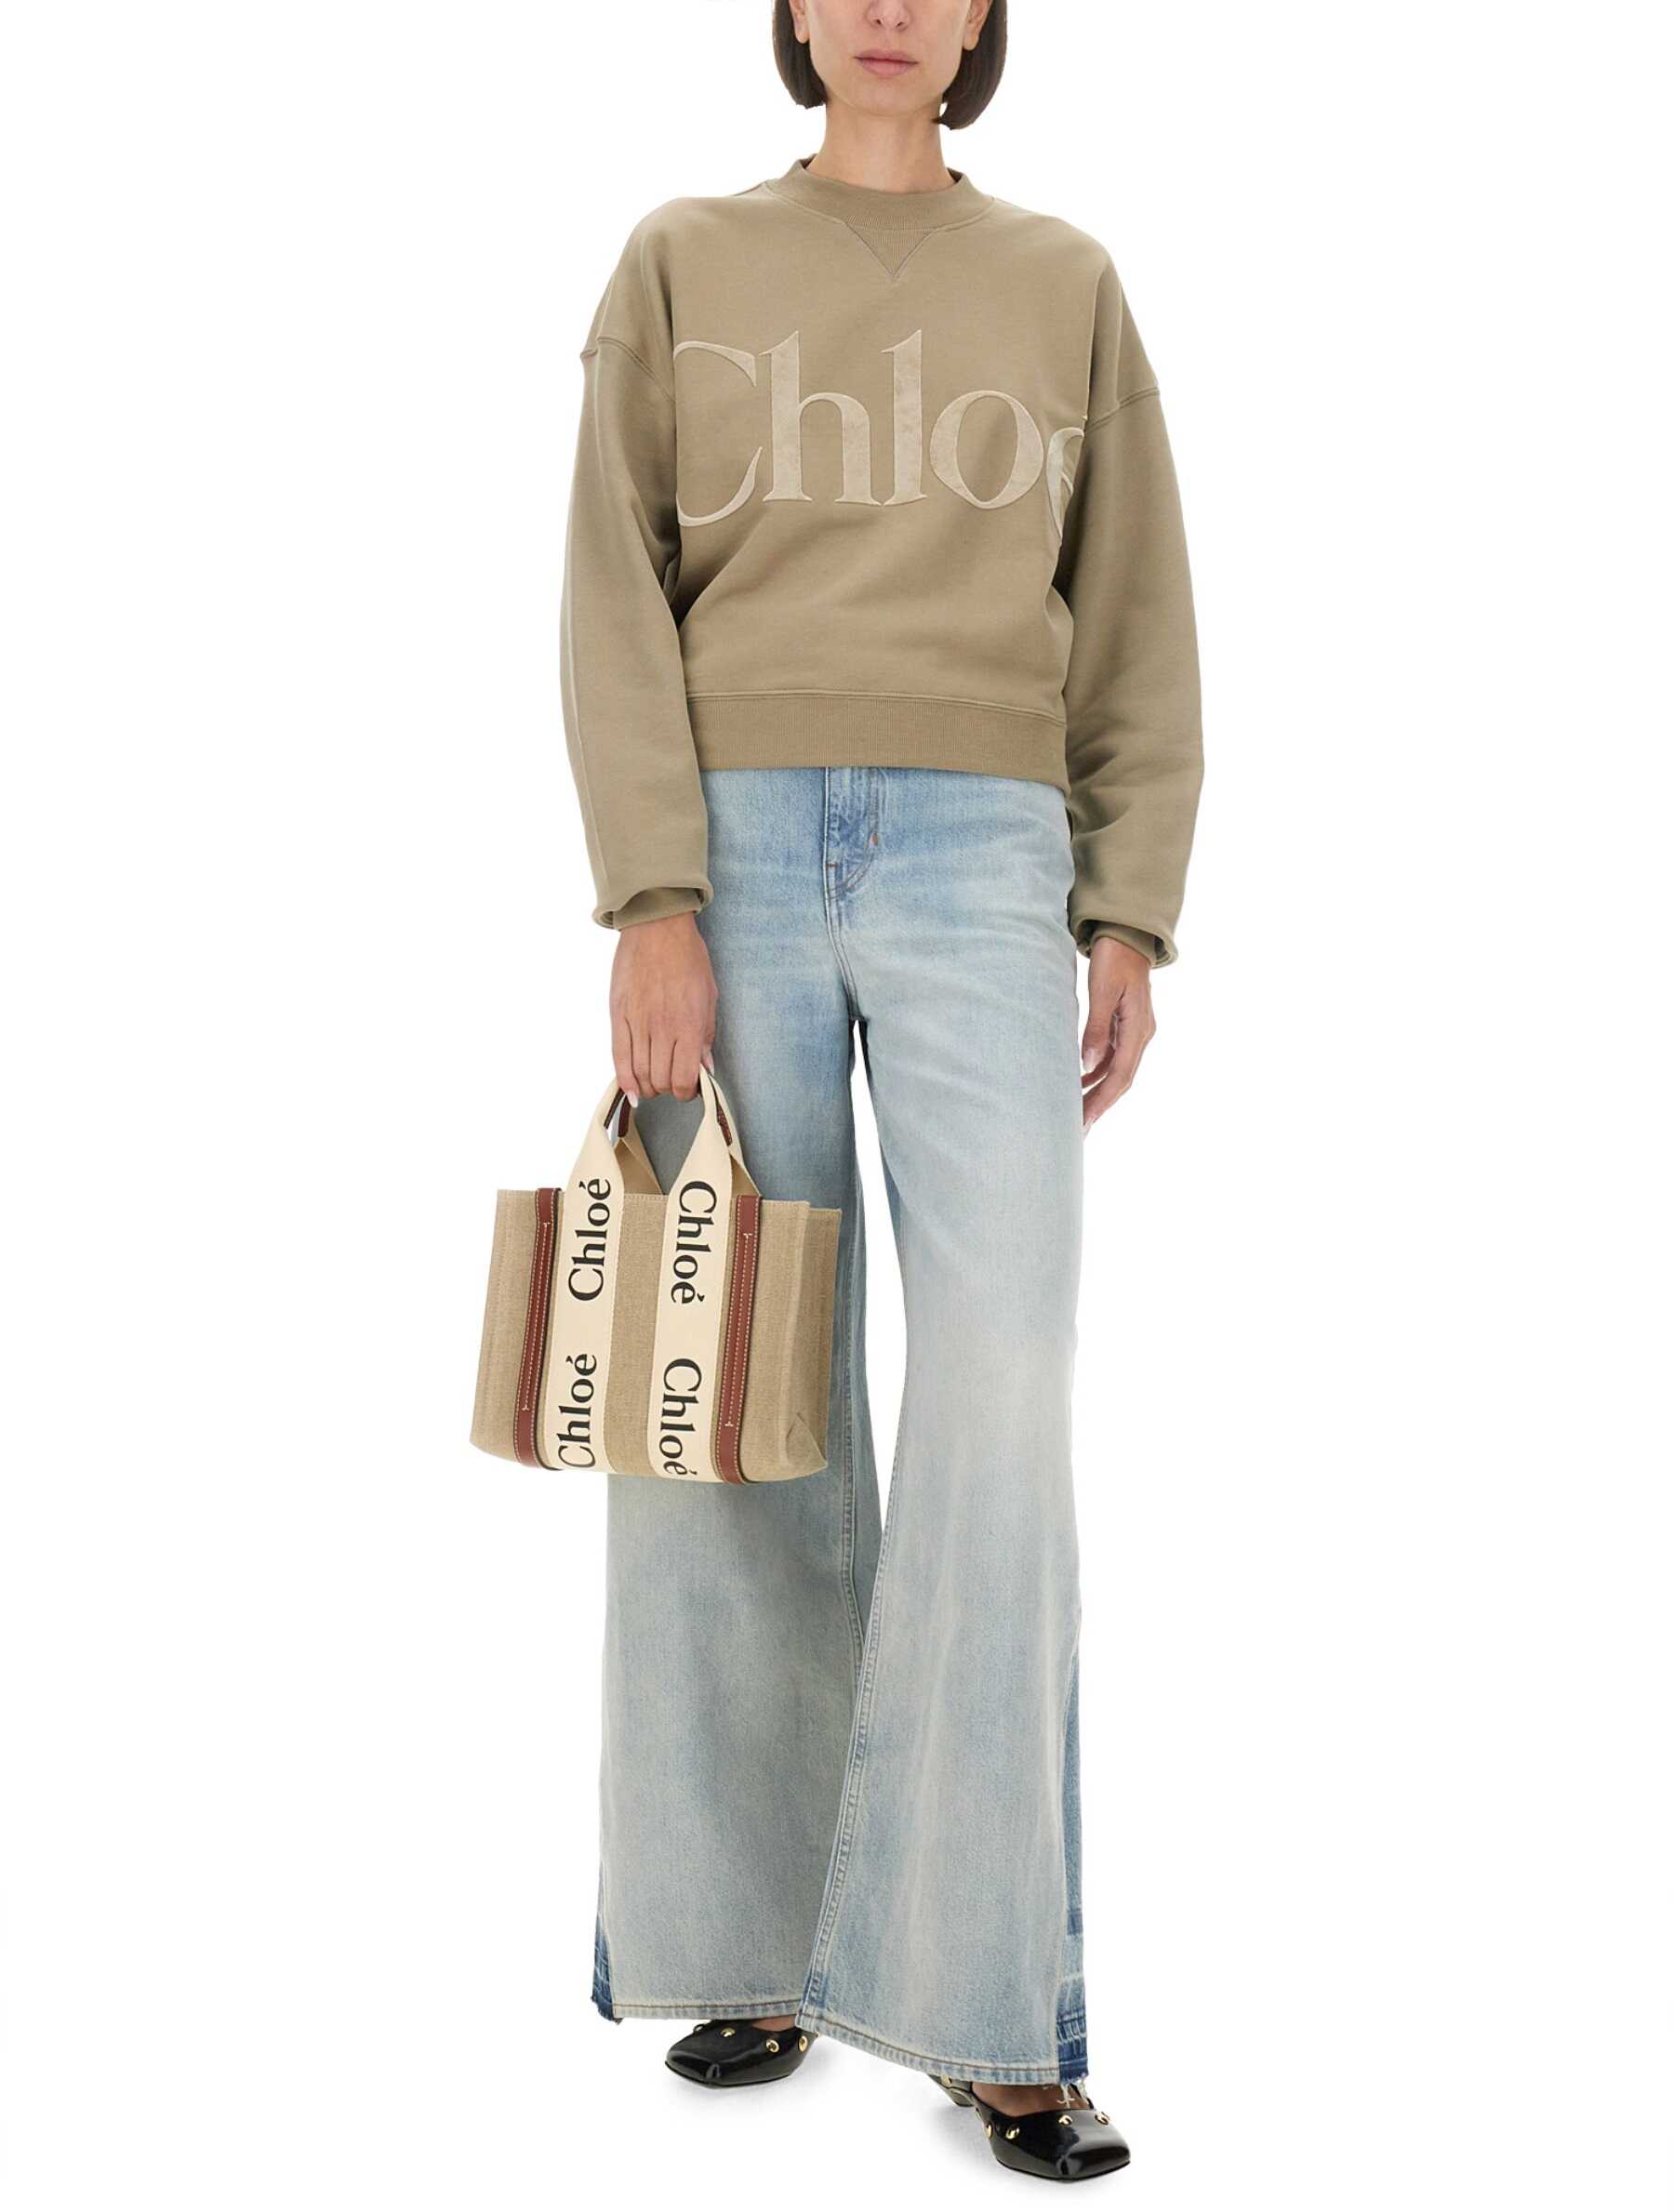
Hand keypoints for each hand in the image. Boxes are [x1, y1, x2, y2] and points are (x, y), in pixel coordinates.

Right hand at [610, 912, 717, 1103]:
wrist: (657, 928)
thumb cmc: (688, 958)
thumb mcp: (709, 996)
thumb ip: (706, 1035)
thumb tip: (706, 1067)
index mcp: (689, 1025)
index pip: (685, 1078)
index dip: (687, 1091)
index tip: (689, 1087)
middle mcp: (662, 1029)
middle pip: (661, 1080)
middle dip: (668, 1089)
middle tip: (672, 1080)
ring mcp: (637, 1023)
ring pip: (639, 1073)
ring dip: (648, 1086)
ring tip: (654, 1082)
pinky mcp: (618, 1015)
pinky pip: (618, 1056)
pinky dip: (624, 1079)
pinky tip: (631, 1090)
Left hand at [1081, 938, 1155, 1133]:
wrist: (1128, 936)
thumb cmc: (1114, 959)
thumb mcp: (1101, 991)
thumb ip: (1096, 1028)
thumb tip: (1088, 1064)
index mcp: (1138, 1028)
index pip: (1120, 1075)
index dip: (1102, 1100)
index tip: (1085, 1120)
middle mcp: (1141, 1034)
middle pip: (1120, 1079)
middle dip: (1099, 1104)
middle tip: (1078, 1129)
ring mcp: (1134, 1031)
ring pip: (1116, 1071)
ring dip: (1096, 1091)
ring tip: (1075, 1112)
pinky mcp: (1125, 1026)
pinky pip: (1111, 1057)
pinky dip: (1095, 1072)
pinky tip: (1078, 1081)